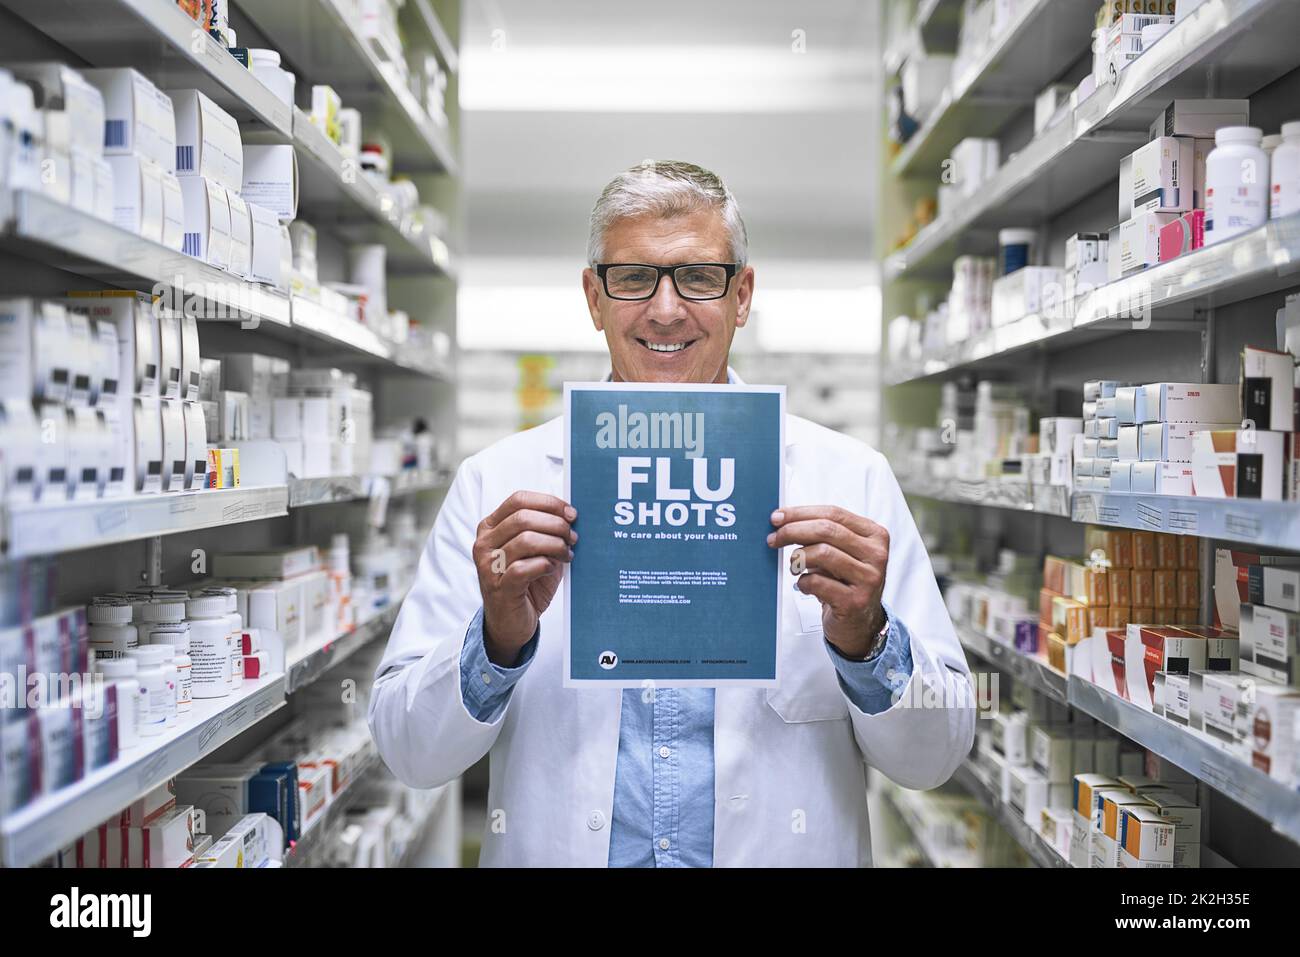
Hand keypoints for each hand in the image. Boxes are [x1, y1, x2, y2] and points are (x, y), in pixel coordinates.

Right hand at [473, 491, 576, 665]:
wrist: (510, 622)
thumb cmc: (526, 582)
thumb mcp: (534, 550)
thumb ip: (544, 530)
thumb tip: (570, 514)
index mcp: (490, 527)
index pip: (518, 500)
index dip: (548, 503)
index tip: (570, 513)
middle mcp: (484, 543)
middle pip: (524, 518)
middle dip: (555, 525)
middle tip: (573, 536)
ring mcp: (488, 566)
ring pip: (526, 540)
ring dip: (554, 545)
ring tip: (566, 554)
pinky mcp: (499, 587)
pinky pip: (525, 567)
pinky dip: (545, 565)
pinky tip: (552, 569)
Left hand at [767, 506, 888, 658]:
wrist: (860, 623)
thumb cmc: (846, 582)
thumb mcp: (841, 553)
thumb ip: (821, 534)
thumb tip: (783, 520)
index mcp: (875, 535)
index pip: (834, 513)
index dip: (801, 513)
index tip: (778, 517)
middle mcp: (877, 555)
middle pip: (826, 530)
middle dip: (793, 531)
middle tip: (774, 538)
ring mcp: (869, 579)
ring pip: (822, 553)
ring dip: (798, 558)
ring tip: (793, 566)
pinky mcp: (855, 601)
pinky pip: (818, 582)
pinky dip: (803, 582)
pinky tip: (804, 585)